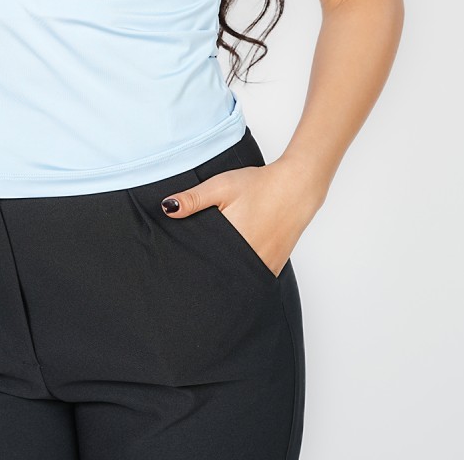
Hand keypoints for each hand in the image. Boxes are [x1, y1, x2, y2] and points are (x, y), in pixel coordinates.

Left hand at [160, 156, 324, 276]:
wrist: (296, 187)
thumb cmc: (259, 185)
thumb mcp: (221, 186)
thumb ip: (193, 199)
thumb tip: (167, 208)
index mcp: (231, 241)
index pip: (203, 263)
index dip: (190, 267)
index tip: (179, 270)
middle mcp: (248, 259)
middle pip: (220, 275)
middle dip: (205, 274)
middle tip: (191, 274)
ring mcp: (263, 265)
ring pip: (237, 280)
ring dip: (224, 276)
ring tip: (212, 270)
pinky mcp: (273, 266)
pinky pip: (253, 277)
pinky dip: (242, 274)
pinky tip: (233, 266)